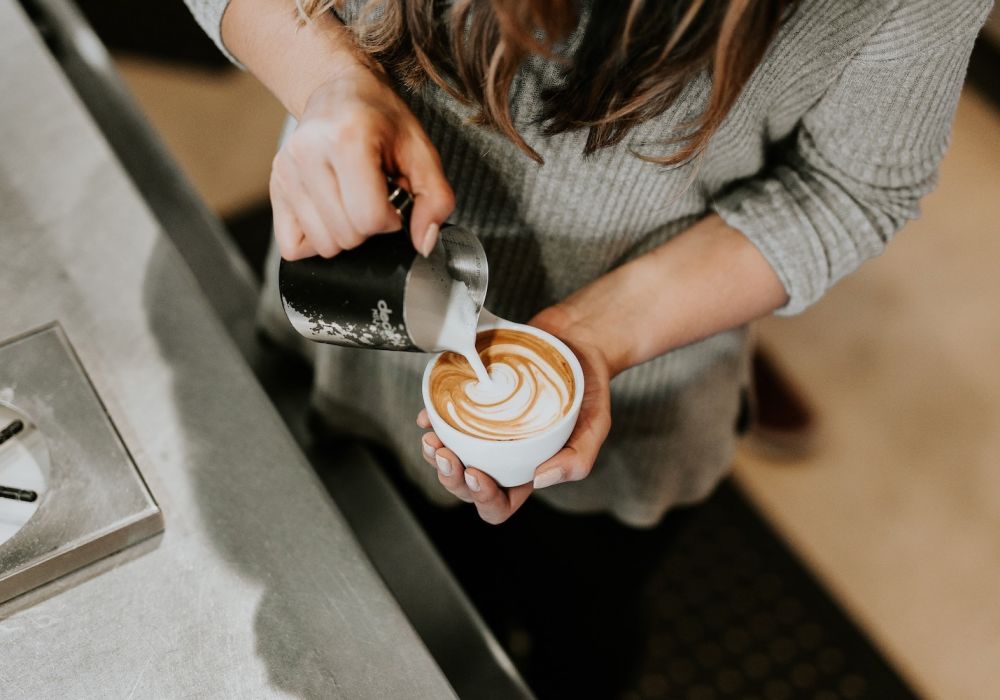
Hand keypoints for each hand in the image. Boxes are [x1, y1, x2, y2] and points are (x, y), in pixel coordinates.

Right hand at [270, 65, 454, 259]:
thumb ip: (436, 199)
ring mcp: (285, 171)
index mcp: (348, 139)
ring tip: (352, 200)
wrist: (341, 91)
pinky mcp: (275, 186)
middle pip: (346, 236)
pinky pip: (293, 246)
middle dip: (369, 227)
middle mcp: (308, 153)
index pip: (369, 218)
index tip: (393, 200)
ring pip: (322, 246)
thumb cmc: (382, 120)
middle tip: (373, 196)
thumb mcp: (422, 152)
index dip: (391, 220)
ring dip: (345, 233)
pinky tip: (331, 213)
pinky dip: (317, 239)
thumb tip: (424, 242)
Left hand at [416, 307, 613, 523]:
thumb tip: (540, 480)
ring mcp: (485, 431)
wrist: (578, 341)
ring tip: (432, 439)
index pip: (499, 504)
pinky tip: (428, 416)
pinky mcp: (475, 404)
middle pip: (466, 485)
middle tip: (445, 454)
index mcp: (527, 471)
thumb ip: (578, 458)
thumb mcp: (596, 424)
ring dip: (435, 456)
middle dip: (450, 477)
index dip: (482, 498)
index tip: (476, 473)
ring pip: (451, 457)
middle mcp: (502, 456)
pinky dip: (432, 421)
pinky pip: (445, 420)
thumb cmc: (588, 387)